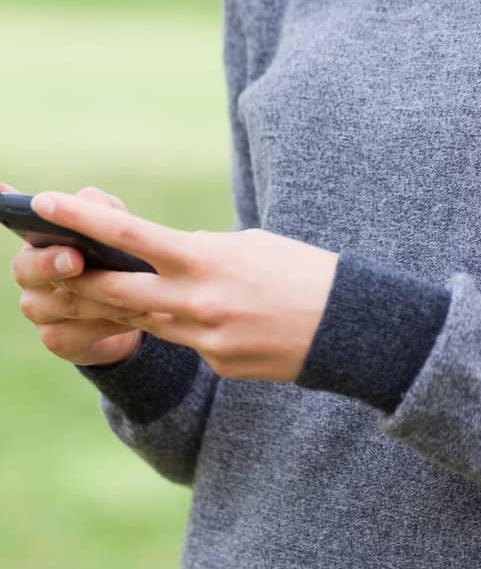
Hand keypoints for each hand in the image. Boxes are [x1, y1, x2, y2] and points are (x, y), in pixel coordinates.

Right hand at [6, 183, 144, 366]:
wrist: (133, 304)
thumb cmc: (117, 253)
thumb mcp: (114, 224)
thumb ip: (101, 209)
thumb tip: (91, 205)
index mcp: (40, 239)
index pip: (25, 231)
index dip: (39, 236)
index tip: (71, 250)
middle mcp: (30, 274)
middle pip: (27, 270)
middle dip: (53, 265)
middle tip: (79, 262)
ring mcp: (39, 310)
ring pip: (62, 304)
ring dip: (101, 297)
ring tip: (135, 291)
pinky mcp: (56, 339)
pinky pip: (76, 335)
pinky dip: (108, 323)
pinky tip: (135, 315)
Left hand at [19, 190, 340, 383]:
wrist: (348, 326)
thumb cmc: (302, 270)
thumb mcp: (249, 246)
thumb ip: (201, 253)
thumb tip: (168, 263)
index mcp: (205, 260)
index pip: (128, 237)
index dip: (80, 220)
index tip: (44, 202)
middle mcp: (197, 303)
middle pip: (114, 292)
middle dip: (77, 278)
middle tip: (49, 264)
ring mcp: (205, 340)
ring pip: (143, 322)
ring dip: (117, 307)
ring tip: (94, 292)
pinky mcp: (218, 365)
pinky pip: (186, 343)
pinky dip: (184, 327)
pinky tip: (210, 317)